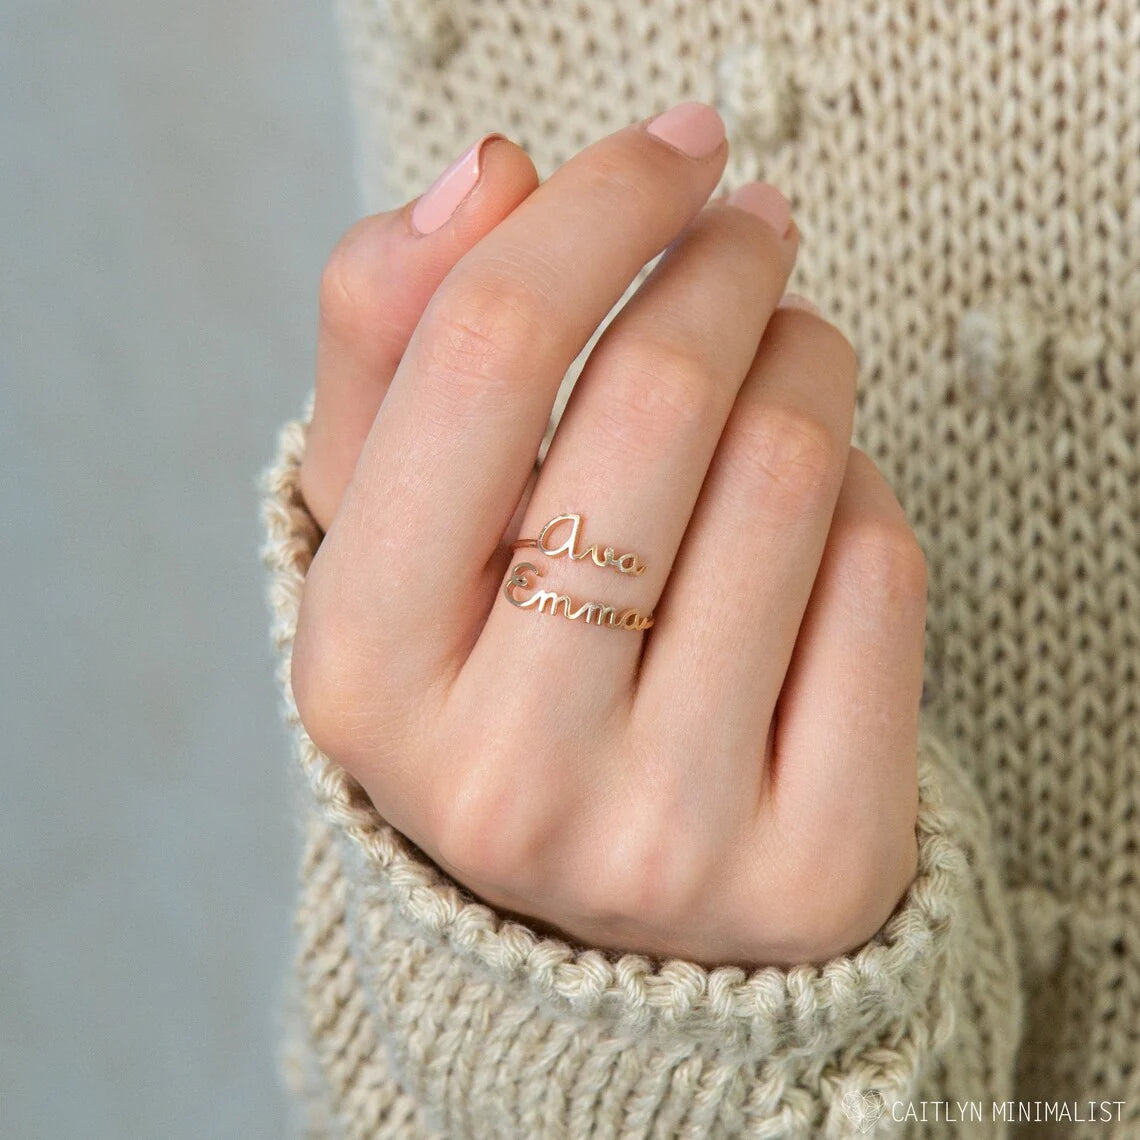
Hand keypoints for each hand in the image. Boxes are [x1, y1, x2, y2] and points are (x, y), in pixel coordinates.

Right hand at [292, 103, 923, 967]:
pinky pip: (883, 578)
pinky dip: (864, 494)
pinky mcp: (810, 866)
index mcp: (365, 670)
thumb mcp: (391, 517)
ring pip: (792, 474)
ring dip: (807, 362)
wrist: (601, 872)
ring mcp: (662, 835)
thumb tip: (491, 172)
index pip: (484, 354)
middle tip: (748, 230)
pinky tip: (819, 505)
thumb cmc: (493, 661)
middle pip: (657, 398)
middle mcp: (502, 772)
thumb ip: (393, 338)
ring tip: (785, 359)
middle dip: (724, 264)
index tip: (671, 149)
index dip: (594, 208)